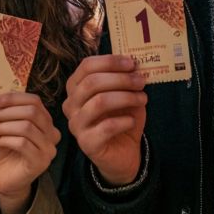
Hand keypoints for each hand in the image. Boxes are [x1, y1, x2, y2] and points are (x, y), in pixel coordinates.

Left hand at [0, 93, 60, 213]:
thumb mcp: (4, 126)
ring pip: (27, 127)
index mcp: (46, 121)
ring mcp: (49, 148)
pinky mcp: (41, 162)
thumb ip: (5, 113)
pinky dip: (6, 140)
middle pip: (32, 112)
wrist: (6, 178)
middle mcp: (52, 133)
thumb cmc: (6, 151)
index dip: (12, 98)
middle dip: (8, 111)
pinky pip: (23, 144)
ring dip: (4, 126)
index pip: (34, 101)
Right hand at [62, 55, 147, 185]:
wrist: (123, 152)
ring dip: (126, 97)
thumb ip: (126, 78)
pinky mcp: (86, 143)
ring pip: (99, 102)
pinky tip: (132, 121)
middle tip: (141, 81)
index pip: (87, 66)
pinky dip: (124, 121)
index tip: (132, 63)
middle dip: (120, 79)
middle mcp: (71, 104)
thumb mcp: (125, 93)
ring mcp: (76, 124)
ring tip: (142, 99)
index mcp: (76, 87)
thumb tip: (134, 64)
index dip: (110, 61)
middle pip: (92, 82)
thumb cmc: (121, 117)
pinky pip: (107, 126)